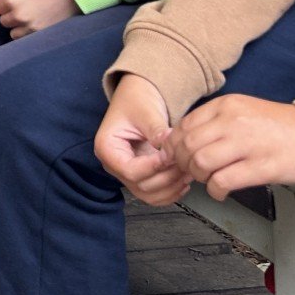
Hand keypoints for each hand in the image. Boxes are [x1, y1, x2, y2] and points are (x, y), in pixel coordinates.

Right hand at [95, 75, 188, 206]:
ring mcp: (127, 174)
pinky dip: (172, 193)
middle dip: (167, 177)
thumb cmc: (137, 101)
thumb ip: (156, 131)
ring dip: (172, 187)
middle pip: (141, 186)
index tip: (172, 155)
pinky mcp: (141, 177)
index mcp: (107, 148)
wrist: (139, 98)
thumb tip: (170, 147)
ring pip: (149, 196)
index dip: (154, 167)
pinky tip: (184, 180)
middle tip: (185, 162)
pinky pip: (155, 196)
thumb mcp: (146, 111)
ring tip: (188, 171)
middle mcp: (114, 166)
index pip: (130, 170)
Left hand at [170, 96, 294, 199]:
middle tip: (191, 171)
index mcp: (227, 105)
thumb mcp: (243, 109)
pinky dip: (215, 190)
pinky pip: (223, 181)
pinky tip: (221, 191)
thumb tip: (183, 139)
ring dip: (198, 177)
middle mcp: (234, 121)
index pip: (184, 125)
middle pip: (187, 145)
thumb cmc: (281, 126)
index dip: (175, 145)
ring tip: (208, 179)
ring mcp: (248, 143)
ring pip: (200, 162)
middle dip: (183, 163)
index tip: (179, 156)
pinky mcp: (262, 167)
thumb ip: (214, 121)